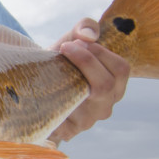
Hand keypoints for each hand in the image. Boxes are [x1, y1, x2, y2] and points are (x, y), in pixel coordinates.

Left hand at [49, 18, 129, 143]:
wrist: (37, 84)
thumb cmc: (61, 61)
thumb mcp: (73, 39)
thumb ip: (85, 27)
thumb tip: (88, 36)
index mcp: (115, 86)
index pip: (121, 69)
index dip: (100, 52)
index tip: (76, 42)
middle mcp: (105, 107)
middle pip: (104, 85)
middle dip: (85, 61)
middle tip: (64, 48)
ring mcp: (87, 122)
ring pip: (83, 99)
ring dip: (66, 77)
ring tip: (53, 65)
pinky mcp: (67, 131)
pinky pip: (61, 114)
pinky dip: (51, 97)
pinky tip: (43, 87)